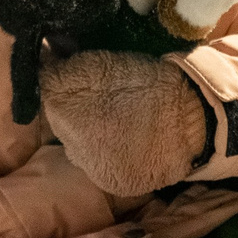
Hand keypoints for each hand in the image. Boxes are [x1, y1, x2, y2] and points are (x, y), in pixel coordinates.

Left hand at [39, 50, 209, 195]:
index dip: (59, 78)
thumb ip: (63, 62)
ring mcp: (93, 170)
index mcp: (65, 110)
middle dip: (72, 110)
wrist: (197, 118)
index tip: (74, 70)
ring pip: (77, 147)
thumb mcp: (103, 62)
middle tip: (102, 98)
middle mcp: (72, 146)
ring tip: (116, 120)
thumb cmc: (150, 84)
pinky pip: (98, 166)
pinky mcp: (113, 184)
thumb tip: (41, 52)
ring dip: (87, 135)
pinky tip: (124, 142)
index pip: (44, 90)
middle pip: (59, 122)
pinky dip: (105, 155)